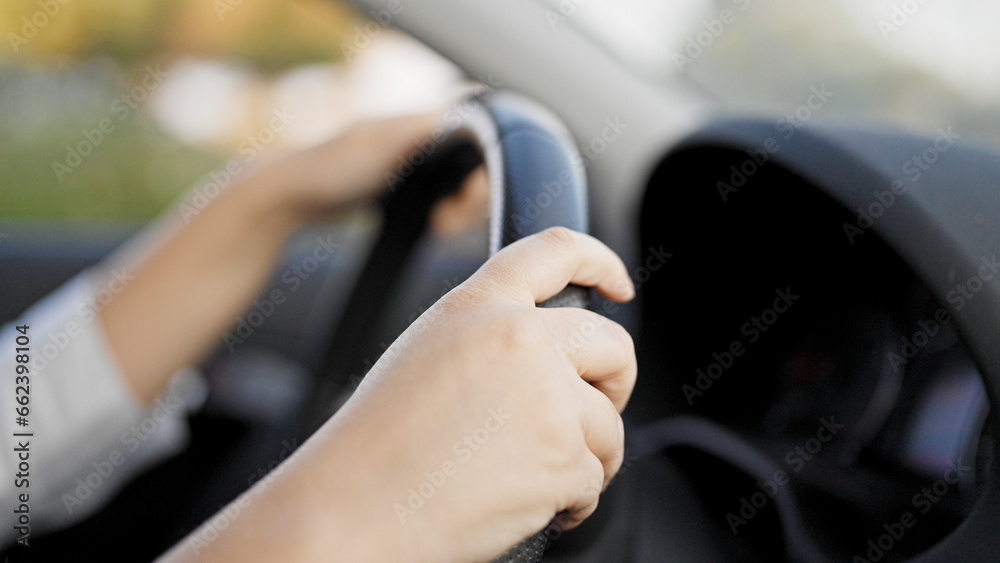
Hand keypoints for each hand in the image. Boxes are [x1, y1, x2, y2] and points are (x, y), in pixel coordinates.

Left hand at [259, 114, 488, 232]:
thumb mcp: (382, 144)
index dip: (483, 173)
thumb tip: (474, 98)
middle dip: (470, 201)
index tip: (468, 199)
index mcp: (420, 124)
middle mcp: (421, 140)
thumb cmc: (330, 168)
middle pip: (473, 169)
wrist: (287, 199)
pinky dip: (444, 215)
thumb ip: (427, 125)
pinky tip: (434, 225)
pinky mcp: (402, 187)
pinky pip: (442, 200)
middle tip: (447, 224)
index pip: (477, 141)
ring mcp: (412, 164)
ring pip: (459, 188)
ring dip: (458, 212)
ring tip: (440, 228)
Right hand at [289, 228, 636, 561]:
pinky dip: (573, 501)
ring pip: (608, 424)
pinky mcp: (563, 456)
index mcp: (478, 305)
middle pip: (611, 344)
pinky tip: (528, 505)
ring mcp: (547, 396)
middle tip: (595, 411)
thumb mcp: (427, 353)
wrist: (355, 508)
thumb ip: (490, 337)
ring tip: (536, 477)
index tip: (620, 286)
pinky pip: (595, 478)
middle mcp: (519, 339)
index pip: (556, 251)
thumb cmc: (377, 444)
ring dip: (588, 456)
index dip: (601, 262)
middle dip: (615, 382)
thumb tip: (550, 356)